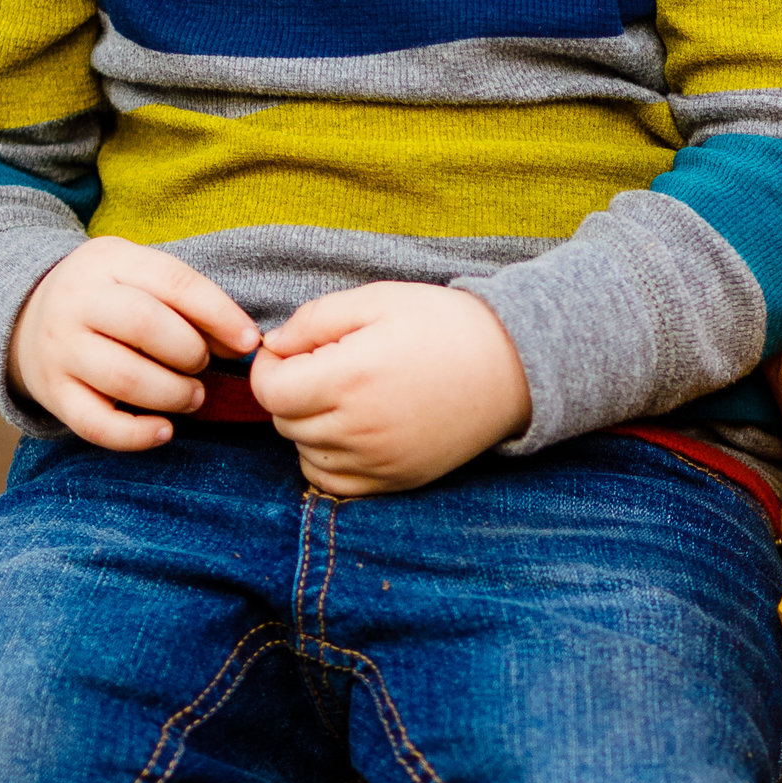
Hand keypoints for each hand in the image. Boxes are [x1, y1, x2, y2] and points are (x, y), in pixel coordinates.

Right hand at [7, 238, 261, 448]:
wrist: (27, 317)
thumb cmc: (108, 298)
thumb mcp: (140, 276)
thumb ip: (188, 301)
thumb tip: (243, 342)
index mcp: (108, 262)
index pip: (173, 281)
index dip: (219, 314)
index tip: (249, 342)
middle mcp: (77, 302)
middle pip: (145, 326)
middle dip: (190, 353)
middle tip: (201, 366)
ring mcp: (60, 350)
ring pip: (124, 378)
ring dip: (173, 394)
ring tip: (191, 396)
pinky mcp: (52, 394)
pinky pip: (95, 424)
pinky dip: (137, 435)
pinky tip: (164, 431)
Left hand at [251, 283, 531, 499]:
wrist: (512, 367)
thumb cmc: (443, 325)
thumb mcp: (377, 299)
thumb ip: (314, 320)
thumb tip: (272, 346)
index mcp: (350, 377)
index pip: (270, 391)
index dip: (269, 367)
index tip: (291, 352)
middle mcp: (360, 427)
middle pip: (284, 422)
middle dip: (291, 392)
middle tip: (324, 366)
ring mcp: (379, 460)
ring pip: (304, 453)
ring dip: (307, 426)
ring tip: (342, 396)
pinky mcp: (396, 480)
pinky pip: (332, 482)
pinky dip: (327, 459)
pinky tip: (349, 430)